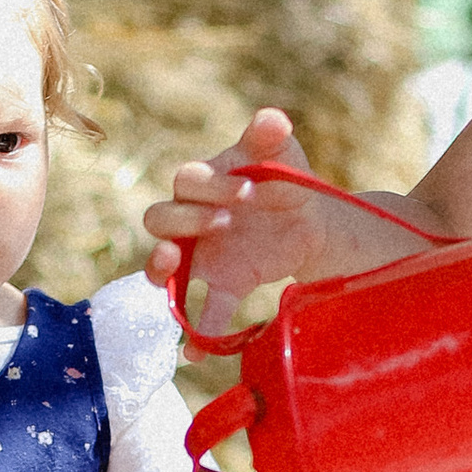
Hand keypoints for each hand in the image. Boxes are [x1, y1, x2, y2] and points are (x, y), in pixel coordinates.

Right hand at [141, 107, 370, 313]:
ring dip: (161, 268)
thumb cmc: (286, 178)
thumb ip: (271, 137)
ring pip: (164, 264)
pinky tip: (195, 353)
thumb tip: (272, 118)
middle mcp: (192, 219)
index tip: (247, 191)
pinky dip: (196, 332)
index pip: (187, 181)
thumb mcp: (283, 154)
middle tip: (225, 224)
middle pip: (161, 220)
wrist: (310, 221)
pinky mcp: (222, 283)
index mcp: (204, 182)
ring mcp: (202, 254)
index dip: (210, 186)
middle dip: (185, 223)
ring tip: (172, 269)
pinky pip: (201, 309)